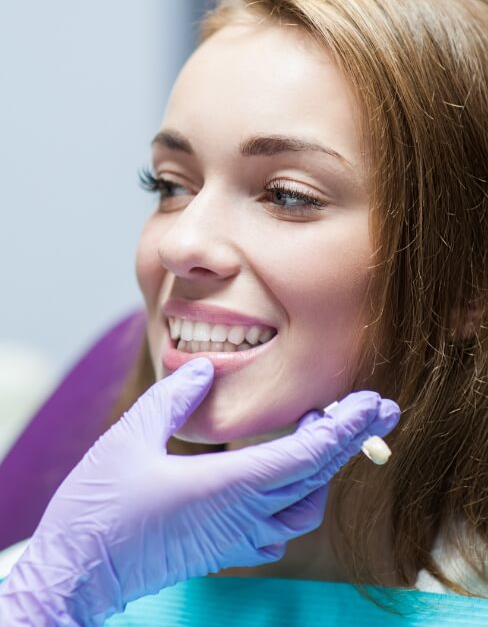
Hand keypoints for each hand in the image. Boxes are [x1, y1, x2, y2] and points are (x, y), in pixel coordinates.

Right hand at [0, 358, 399, 624]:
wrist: (77, 571)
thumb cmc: (99, 507)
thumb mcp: (131, 437)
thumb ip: (174, 398)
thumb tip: (204, 369)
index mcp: (227, 486)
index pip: (306, 456)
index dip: (344, 428)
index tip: (372, 403)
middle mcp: (242, 517)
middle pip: (315, 478)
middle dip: (349, 439)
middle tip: (374, 407)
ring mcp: (236, 540)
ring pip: (304, 508)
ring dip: (322, 469)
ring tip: (319, 432)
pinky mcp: (224, 551)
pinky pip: (280, 528)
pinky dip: (297, 497)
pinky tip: (285, 478)